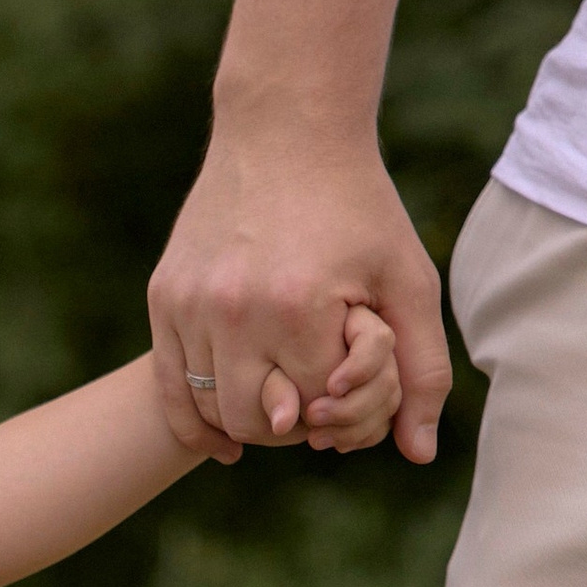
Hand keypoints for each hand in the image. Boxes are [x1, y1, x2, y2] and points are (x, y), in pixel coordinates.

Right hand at [148, 123, 448, 464]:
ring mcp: (190, 304)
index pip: (321, 407)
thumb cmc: (358, 206)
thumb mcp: (408, 279)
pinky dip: (196, 423)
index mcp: (299, 307)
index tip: (356, 379)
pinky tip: (223, 442)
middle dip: (296, 426)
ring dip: (251, 422)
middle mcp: (235, 310)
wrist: (286, 131)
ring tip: (280, 403)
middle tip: (317, 402)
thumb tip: (418, 455)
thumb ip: (421, 370)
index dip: (347, 406)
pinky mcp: (165, 297)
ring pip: (214, 412)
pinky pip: (170, 388)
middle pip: (262, 423)